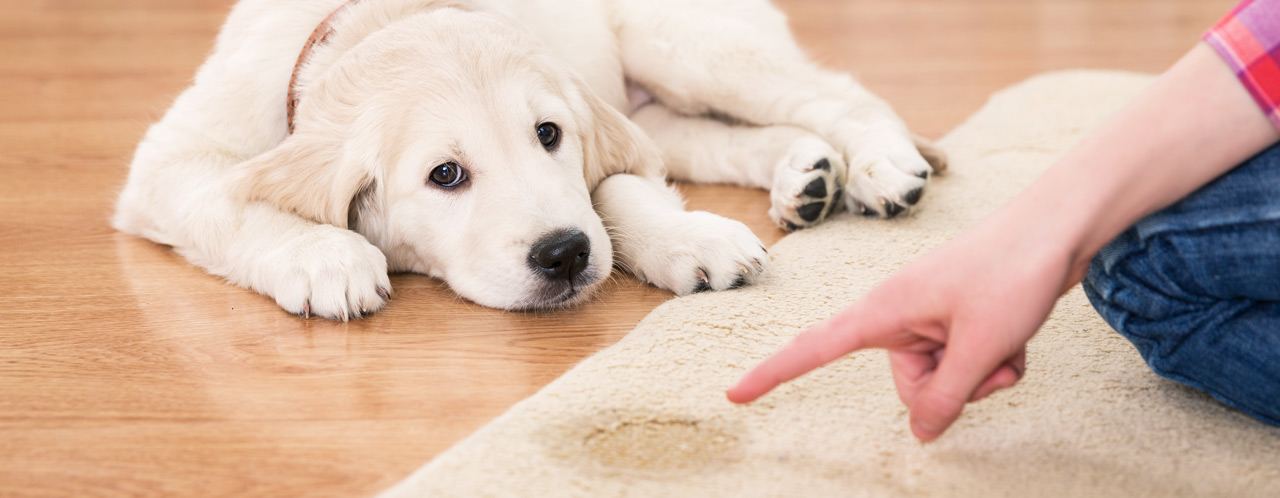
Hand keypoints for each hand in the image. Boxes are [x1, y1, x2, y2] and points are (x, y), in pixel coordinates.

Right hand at [726, 211, 1078, 441]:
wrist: (1059, 226)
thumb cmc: (1013, 272)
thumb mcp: (981, 347)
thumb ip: (946, 397)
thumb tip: (922, 434)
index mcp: (884, 309)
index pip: (814, 348)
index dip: (773, 374)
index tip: (734, 394)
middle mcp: (900, 314)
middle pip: (909, 385)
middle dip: (953, 387)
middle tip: (989, 356)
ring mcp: (931, 317)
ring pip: (944, 379)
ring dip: (982, 374)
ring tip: (1008, 340)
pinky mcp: (957, 319)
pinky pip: (967, 364)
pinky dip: (996, 361)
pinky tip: (1018, 336)